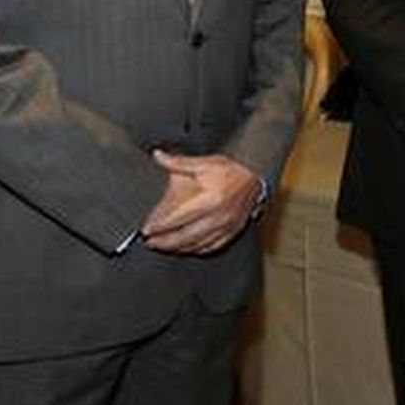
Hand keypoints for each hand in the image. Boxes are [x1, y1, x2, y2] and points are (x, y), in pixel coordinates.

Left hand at [142, 151, 261, 254]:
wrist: (259, 176)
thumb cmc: (232, 170)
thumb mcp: (205, 163)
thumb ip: (179, 163)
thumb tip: (158, 155)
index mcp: (208, 200)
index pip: (177, 218)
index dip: (159, 226)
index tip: (146, 230)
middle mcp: (217, 217)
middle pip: (184, 236)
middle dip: (164, 242)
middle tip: (150, 242)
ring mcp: (225, 227)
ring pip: (196, 245)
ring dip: (178, 248)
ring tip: (164, 246)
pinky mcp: (232, 232)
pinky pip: (211, 247)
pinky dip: (196, 249)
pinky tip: (187, 248)